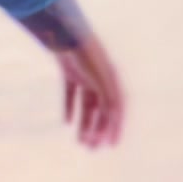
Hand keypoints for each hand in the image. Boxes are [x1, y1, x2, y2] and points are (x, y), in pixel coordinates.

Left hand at [57, 33, 124, 148]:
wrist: (66, 33)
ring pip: (86, 105)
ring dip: (84, 123)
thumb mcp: (101, 80)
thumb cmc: (87, 56)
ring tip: (79, 141)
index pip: (116, 109)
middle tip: (90, 148)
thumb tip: (114, 122)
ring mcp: (85, 75)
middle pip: (101, 110)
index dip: (115, 127)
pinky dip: (69, 108)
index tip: (110, 145)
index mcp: (112, 81)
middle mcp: (100, 79)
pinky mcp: (70, 72)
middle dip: (96, 130)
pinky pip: (71, 94)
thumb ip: (109, 100)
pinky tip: (66, 122)